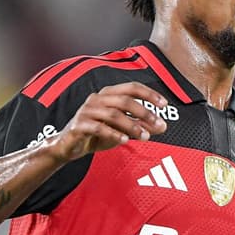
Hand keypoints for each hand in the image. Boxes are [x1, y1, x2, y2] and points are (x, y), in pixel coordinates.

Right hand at [49, 82, 168, 161]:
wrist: (69, 146)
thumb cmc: (98, 133)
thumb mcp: (123, 129)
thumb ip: (141, 126)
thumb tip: (163, 126)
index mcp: (108, 94)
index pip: (132, 87)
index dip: (149, 94)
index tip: (165, 104)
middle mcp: (97, 98)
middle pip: (124, 100)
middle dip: (144, 112)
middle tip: (159, 125)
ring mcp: (86, 110)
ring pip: (113, 114)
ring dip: (132, 125)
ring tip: (145, 137)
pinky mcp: (78, 125)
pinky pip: (98, 127)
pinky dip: (113, 134)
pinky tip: (124, 141)